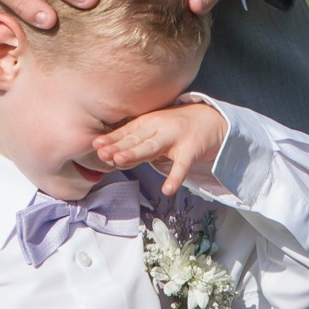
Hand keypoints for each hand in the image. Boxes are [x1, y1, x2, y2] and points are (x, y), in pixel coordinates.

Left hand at [92, 101, 226, 194]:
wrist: (213, 118)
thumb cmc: (178, 126)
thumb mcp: (156, 128)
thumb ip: (138, 139)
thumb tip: (112, 154)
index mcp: (150, 122)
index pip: (128, 131)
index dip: (112, 139)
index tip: (96, 146)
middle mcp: (160, 127)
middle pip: (136, 139)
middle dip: (118, 147)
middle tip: (102, 154)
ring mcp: (176, 137)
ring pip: (153, 147)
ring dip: (135, 153)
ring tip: (119, 161)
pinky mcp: (192, 149)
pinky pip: (182, 165)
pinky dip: (175, 177)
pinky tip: (168, 189)